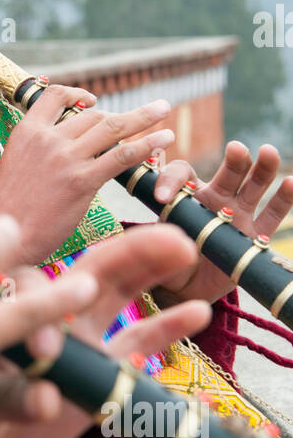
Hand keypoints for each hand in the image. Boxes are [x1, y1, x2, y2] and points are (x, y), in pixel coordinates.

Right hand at [0, 85, 174, 265]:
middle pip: (92, 116)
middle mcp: (47, 139)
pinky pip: (121, 156)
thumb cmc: (10, 209)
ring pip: (111, 128)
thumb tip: (67, 145)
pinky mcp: (81, 181)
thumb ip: (40, 150)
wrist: (4, 235)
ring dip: (142, 118)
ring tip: (163, 109)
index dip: (78, 93)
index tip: (93, 100)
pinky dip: (145, 146)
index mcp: (27, 131)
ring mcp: (65, 159)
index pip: (55, 95)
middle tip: (148, 111)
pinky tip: (162, 140)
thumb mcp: (16, 164)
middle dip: (120, 116)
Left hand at [0, 224, 210, 437]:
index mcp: (7, 307)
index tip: (46, 351)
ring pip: (119, 292)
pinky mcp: (102, 367)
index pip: (30, 287)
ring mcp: (79, 334)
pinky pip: (138, 342)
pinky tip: (200, 312)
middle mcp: (47, 311)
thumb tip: (47, 401)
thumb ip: (10, 399)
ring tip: (187, 250)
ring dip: (153, 268)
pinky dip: (167, 328)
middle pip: (89, 270)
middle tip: (172, 243)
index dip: (44, 305)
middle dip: (130, 253)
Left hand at [153, 142, 292, 304]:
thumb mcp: (157, 245)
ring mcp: (239, 214)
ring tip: (268, 152)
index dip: (171, 179)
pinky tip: (291, 183)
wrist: (188, 288)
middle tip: (235, 149)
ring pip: (254, 186)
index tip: (162, 198)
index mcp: (188, 195)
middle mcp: (216, 198)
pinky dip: (284, 198)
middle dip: (234, 159)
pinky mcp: (255, 235)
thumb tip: (158, 234)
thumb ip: (158, 236)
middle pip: (228, 172)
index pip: (182, 173)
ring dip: (263, 168)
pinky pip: (272, 215)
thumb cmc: (169, 260)